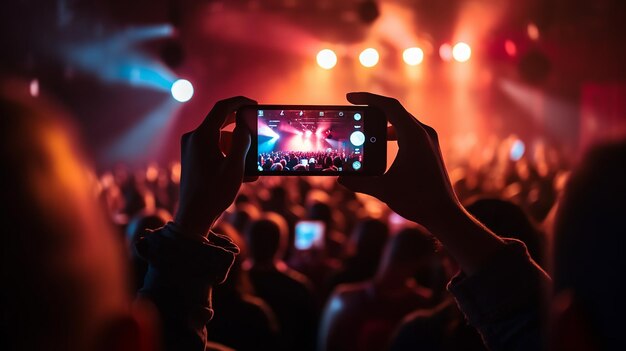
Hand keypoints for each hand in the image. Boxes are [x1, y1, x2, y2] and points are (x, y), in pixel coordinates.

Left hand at [174, 96, 256, 237]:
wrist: (194, 217)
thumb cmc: (214, 193)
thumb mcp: (235, 167)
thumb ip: (243, 142)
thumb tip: (245, 127)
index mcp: (201, 136)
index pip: (222, 108)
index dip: (240, 102)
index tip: (255, 104)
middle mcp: (194, 138)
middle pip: (221, 122)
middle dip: (241, 127)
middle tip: (257, 128)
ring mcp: (192, 149)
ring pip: (220, 139)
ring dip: (238, 148)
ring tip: (252, 166)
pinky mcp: (194, 159)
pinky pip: (215, 150)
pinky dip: (229, 157)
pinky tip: (243, 174)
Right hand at [338, 92, 459, 225]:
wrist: (444, 214)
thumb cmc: (417, 200)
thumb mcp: (382, 190)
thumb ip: (359, 182)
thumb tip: (341, 179)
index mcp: (413, 135)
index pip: (388, 106)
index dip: (367, 98)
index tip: (350, 97)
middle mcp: (423, 133)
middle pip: (395, 111)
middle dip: (373, 108)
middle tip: (354, 109)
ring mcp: (429, 141)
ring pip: (403, 122)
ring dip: (383, 121)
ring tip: (366, 127)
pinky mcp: (430, 150)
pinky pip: (409, 132)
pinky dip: (394, 132)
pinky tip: (382, 143)